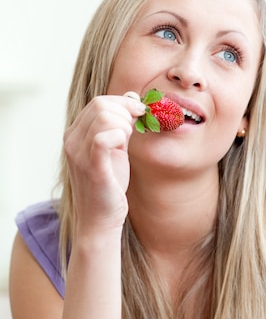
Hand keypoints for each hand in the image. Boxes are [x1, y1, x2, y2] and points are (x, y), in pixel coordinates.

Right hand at [63, 93, 144, 233]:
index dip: (124, 103)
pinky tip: (123, 147)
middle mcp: (72, 141)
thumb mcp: (115, 149)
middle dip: (126, 112)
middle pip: (100, 104)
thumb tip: (133, 99)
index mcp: (75, 134)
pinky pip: (103, 138)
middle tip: (136, 129)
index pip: (99, 102)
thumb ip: (121, 125)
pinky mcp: (92, 167)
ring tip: (127, 142)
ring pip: (104, 117)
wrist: (100, 220)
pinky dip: (119, 136)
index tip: (140, 113)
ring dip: (124, 125)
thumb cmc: (109, 185)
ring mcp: (79, 154)